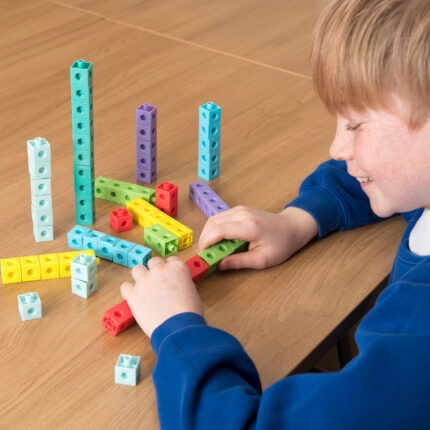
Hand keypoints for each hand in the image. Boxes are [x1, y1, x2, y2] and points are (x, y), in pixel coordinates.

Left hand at [120, 256, 203, 337]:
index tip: (167, 275)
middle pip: (153, 262)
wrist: (179, 328)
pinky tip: (134, 297)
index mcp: (177, 268)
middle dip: (155, 270)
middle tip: (156, 282)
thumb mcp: (192, 291)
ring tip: (144, 288)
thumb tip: (176, 284)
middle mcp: (160, 270)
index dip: (169, 268)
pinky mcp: (133, 293)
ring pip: (137, 269)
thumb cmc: (189, 313)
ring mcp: (145, 280)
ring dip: (140, 276)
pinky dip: (129, 291)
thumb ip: (182, 282)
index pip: (170, 259)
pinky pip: (125, 286)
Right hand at [197, 205, 317, 269]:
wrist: (292, 227)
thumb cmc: (281, 244)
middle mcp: (243, 214)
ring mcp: (240, 209)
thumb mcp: (263, 259)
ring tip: (210, 249)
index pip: (219, 230)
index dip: (206, 242)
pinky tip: (217, 241)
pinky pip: (220, 217)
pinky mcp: (239, 209)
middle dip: (204, 239)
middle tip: (204, 255)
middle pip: (213, 223)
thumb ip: (240, 262)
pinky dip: (214, 229)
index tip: (202, 254)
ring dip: (207, 234)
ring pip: (214, 219)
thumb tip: (220, 265)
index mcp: (250, 227)